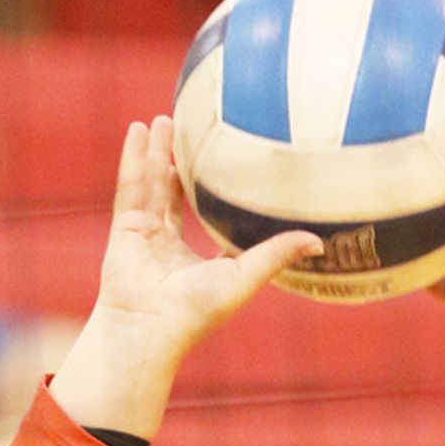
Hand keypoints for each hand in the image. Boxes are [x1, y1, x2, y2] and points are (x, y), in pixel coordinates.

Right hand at [94, 115, 320, 358]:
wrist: (150, 326)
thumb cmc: (199, 310)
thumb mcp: (245, 277)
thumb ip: (277, 254)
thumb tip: (319, 241)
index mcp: (203, 262)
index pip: (214, 224)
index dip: (224, 199)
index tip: (237, 170)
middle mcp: (173, 247)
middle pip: (179, 196)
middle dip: (184, 165)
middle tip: (196, 133)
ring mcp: (146, 237)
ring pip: (154, 185)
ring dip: (158, 153)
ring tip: (166, 119)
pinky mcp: (125, 229)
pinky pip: (130, 187)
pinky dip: (134, 159)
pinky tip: (138, 129)